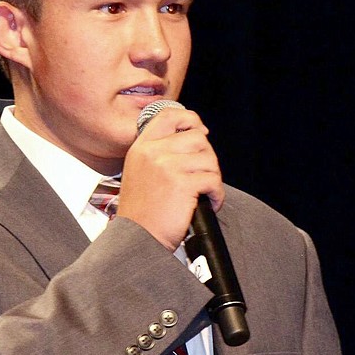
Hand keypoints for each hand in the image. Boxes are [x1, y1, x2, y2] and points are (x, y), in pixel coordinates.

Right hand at [117, 106, 223, 249]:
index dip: (190, 119)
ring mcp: (167, 166)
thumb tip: (197, 134)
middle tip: (203, 177)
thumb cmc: (142, 212)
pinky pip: (213, 180)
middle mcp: (153, 152)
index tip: (201, 131)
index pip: (169, 115)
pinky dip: (216, 195)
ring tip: (204, 193)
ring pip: (209, 159)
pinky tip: (208, 204)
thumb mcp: (140, 172)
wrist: (137, 239)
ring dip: (213, 178)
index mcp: (141, 147)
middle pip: (197, 137)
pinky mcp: (183, 184)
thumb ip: (159, 152)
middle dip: (207, 157)